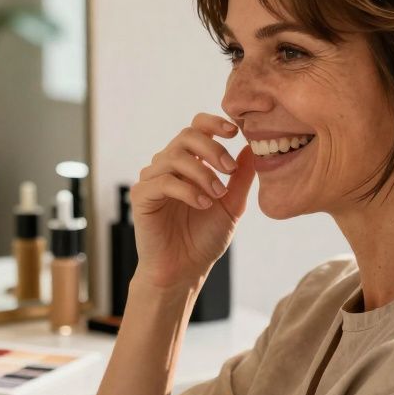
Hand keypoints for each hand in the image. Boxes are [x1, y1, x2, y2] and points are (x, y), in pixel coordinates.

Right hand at [131, 113, 255, 290]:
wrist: (184, 271)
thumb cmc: (204, 239)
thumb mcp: (231, 205)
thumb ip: (241, 177)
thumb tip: (251, 147)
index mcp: (190, 163)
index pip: (197, 128)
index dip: (214, 123)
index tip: (235, 132)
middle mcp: (169, 166)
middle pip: (187, 136)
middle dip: (213, 149)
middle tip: (229, 171)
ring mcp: (152, 180)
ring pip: (175, 157)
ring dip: (202, 173)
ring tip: (218, 194)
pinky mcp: (141, 197)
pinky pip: (162, 181)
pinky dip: (186, 190)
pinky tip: (202, 204)